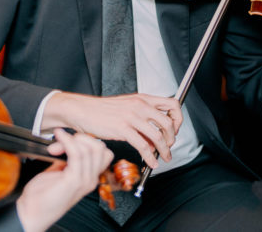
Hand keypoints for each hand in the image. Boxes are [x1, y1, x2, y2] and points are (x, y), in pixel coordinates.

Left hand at [15, 129, 112, 231]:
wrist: (31, 213)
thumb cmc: (42, 196)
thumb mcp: (59, 172)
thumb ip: (67, 159)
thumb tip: (66, 144)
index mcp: (88, 177)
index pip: (103, 152)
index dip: (86, 141)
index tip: (68, 142)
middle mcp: (90, 180)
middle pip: (100, 148)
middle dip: (81, 138)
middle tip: (62, 142)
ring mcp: (84, 181)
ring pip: (90, 149)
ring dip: (71, 140)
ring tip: (57, 143)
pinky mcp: (74, 181)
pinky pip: (77, 154)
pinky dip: (67, 141)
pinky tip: (58, 138)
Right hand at [43, 92, 181, 168]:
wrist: (82, 110)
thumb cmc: (102, 110)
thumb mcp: (127, 108)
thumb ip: (142, 122)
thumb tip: (154, 141)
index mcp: (143, 98)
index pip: (172, 104)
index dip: (178, 119)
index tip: (175, 129)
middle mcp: (140, 105)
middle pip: (169, 122)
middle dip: (172, 138)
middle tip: (169, 146)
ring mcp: (131, 116)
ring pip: (158, 136)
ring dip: (164, 150)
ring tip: (164, 158)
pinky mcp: (122, 128)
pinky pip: (143, 146)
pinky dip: (150, 157)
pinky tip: (151, 162)